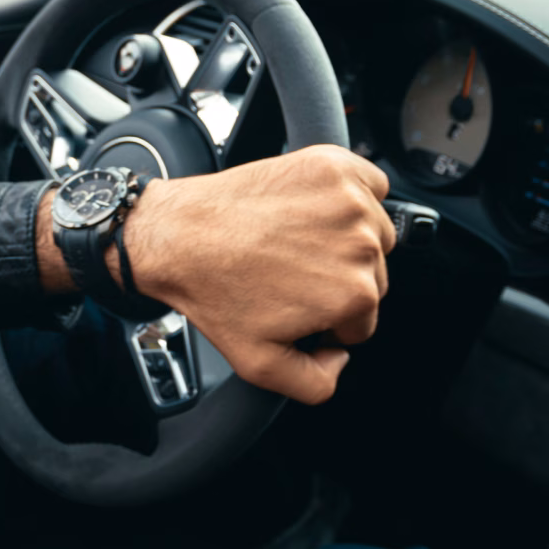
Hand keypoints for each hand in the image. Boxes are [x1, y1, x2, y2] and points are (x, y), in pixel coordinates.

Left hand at [121, 146, 395, 403]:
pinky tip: (309, 210)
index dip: (326, 319)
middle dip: (334, 280)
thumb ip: (316, 383)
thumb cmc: (213, 290)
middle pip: (371, 276)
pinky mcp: (334, 165)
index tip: (296, 305)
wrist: (176, 235)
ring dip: (343, 238)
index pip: (362, 321)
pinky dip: (349, 195)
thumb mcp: (259, 364)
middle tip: (286, 274)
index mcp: (354, 295)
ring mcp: (350, 200)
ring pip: (372, 232)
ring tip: (291, 243)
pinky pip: (369, 184)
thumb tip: (339, 359)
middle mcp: (362, 245)